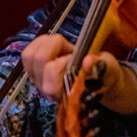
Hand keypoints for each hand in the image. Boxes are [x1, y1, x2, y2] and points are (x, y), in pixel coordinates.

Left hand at [21, 33, 136, 115]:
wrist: (97, 76)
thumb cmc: (103, 74)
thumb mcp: (109, 69)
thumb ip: (101, 66)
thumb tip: (88, 61)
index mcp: (66, 94)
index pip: (51, 80)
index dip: (62, 63)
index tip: (74, 57)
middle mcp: (48, 89)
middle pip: (38, 61)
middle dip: (55, 47)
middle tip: (69, 49)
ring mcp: (39, 79)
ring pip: (30, 55)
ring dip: (47, 44)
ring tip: (62, 46)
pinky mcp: (33, 70)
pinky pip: (27, 52)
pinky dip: (40, 42)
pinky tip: (54, 45)